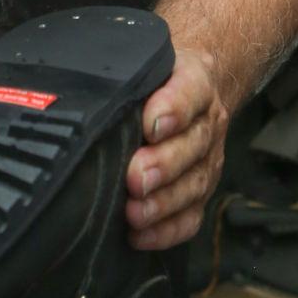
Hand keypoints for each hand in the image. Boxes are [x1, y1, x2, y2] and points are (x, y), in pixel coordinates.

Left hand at [124, 48, 228, 250]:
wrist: (193, 85)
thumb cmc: (158, 77)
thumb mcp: (147, 61)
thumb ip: (127, 74)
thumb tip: (90, 93)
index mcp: (196, 81)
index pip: (190, 91)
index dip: (172, 110)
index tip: (149, 126)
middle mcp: (207, 121)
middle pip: (193, 144)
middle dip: (163, 165)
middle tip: (135, 177)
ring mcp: (207, 159)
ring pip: (194, 184)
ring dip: (163, 203)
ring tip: (134, 213)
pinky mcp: (201, 190)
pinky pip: (191, 216)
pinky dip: (166, 230)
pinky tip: (139, 235)